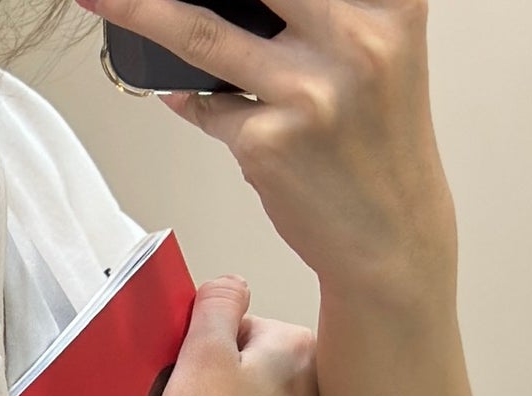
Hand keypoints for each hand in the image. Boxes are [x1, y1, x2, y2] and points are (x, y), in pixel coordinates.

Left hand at [80, 0, 457, 296]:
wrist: (390, 236)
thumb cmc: (378, 144)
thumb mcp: (377, 55)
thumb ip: (322, 17)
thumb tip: (223, 3)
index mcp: (390, 6)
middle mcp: (354, 39)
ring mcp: (307, 93)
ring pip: (201, 36)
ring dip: (140, 12)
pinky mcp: (267, 143)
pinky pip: (206, 107)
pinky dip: (193, 100)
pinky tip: (190, 98)